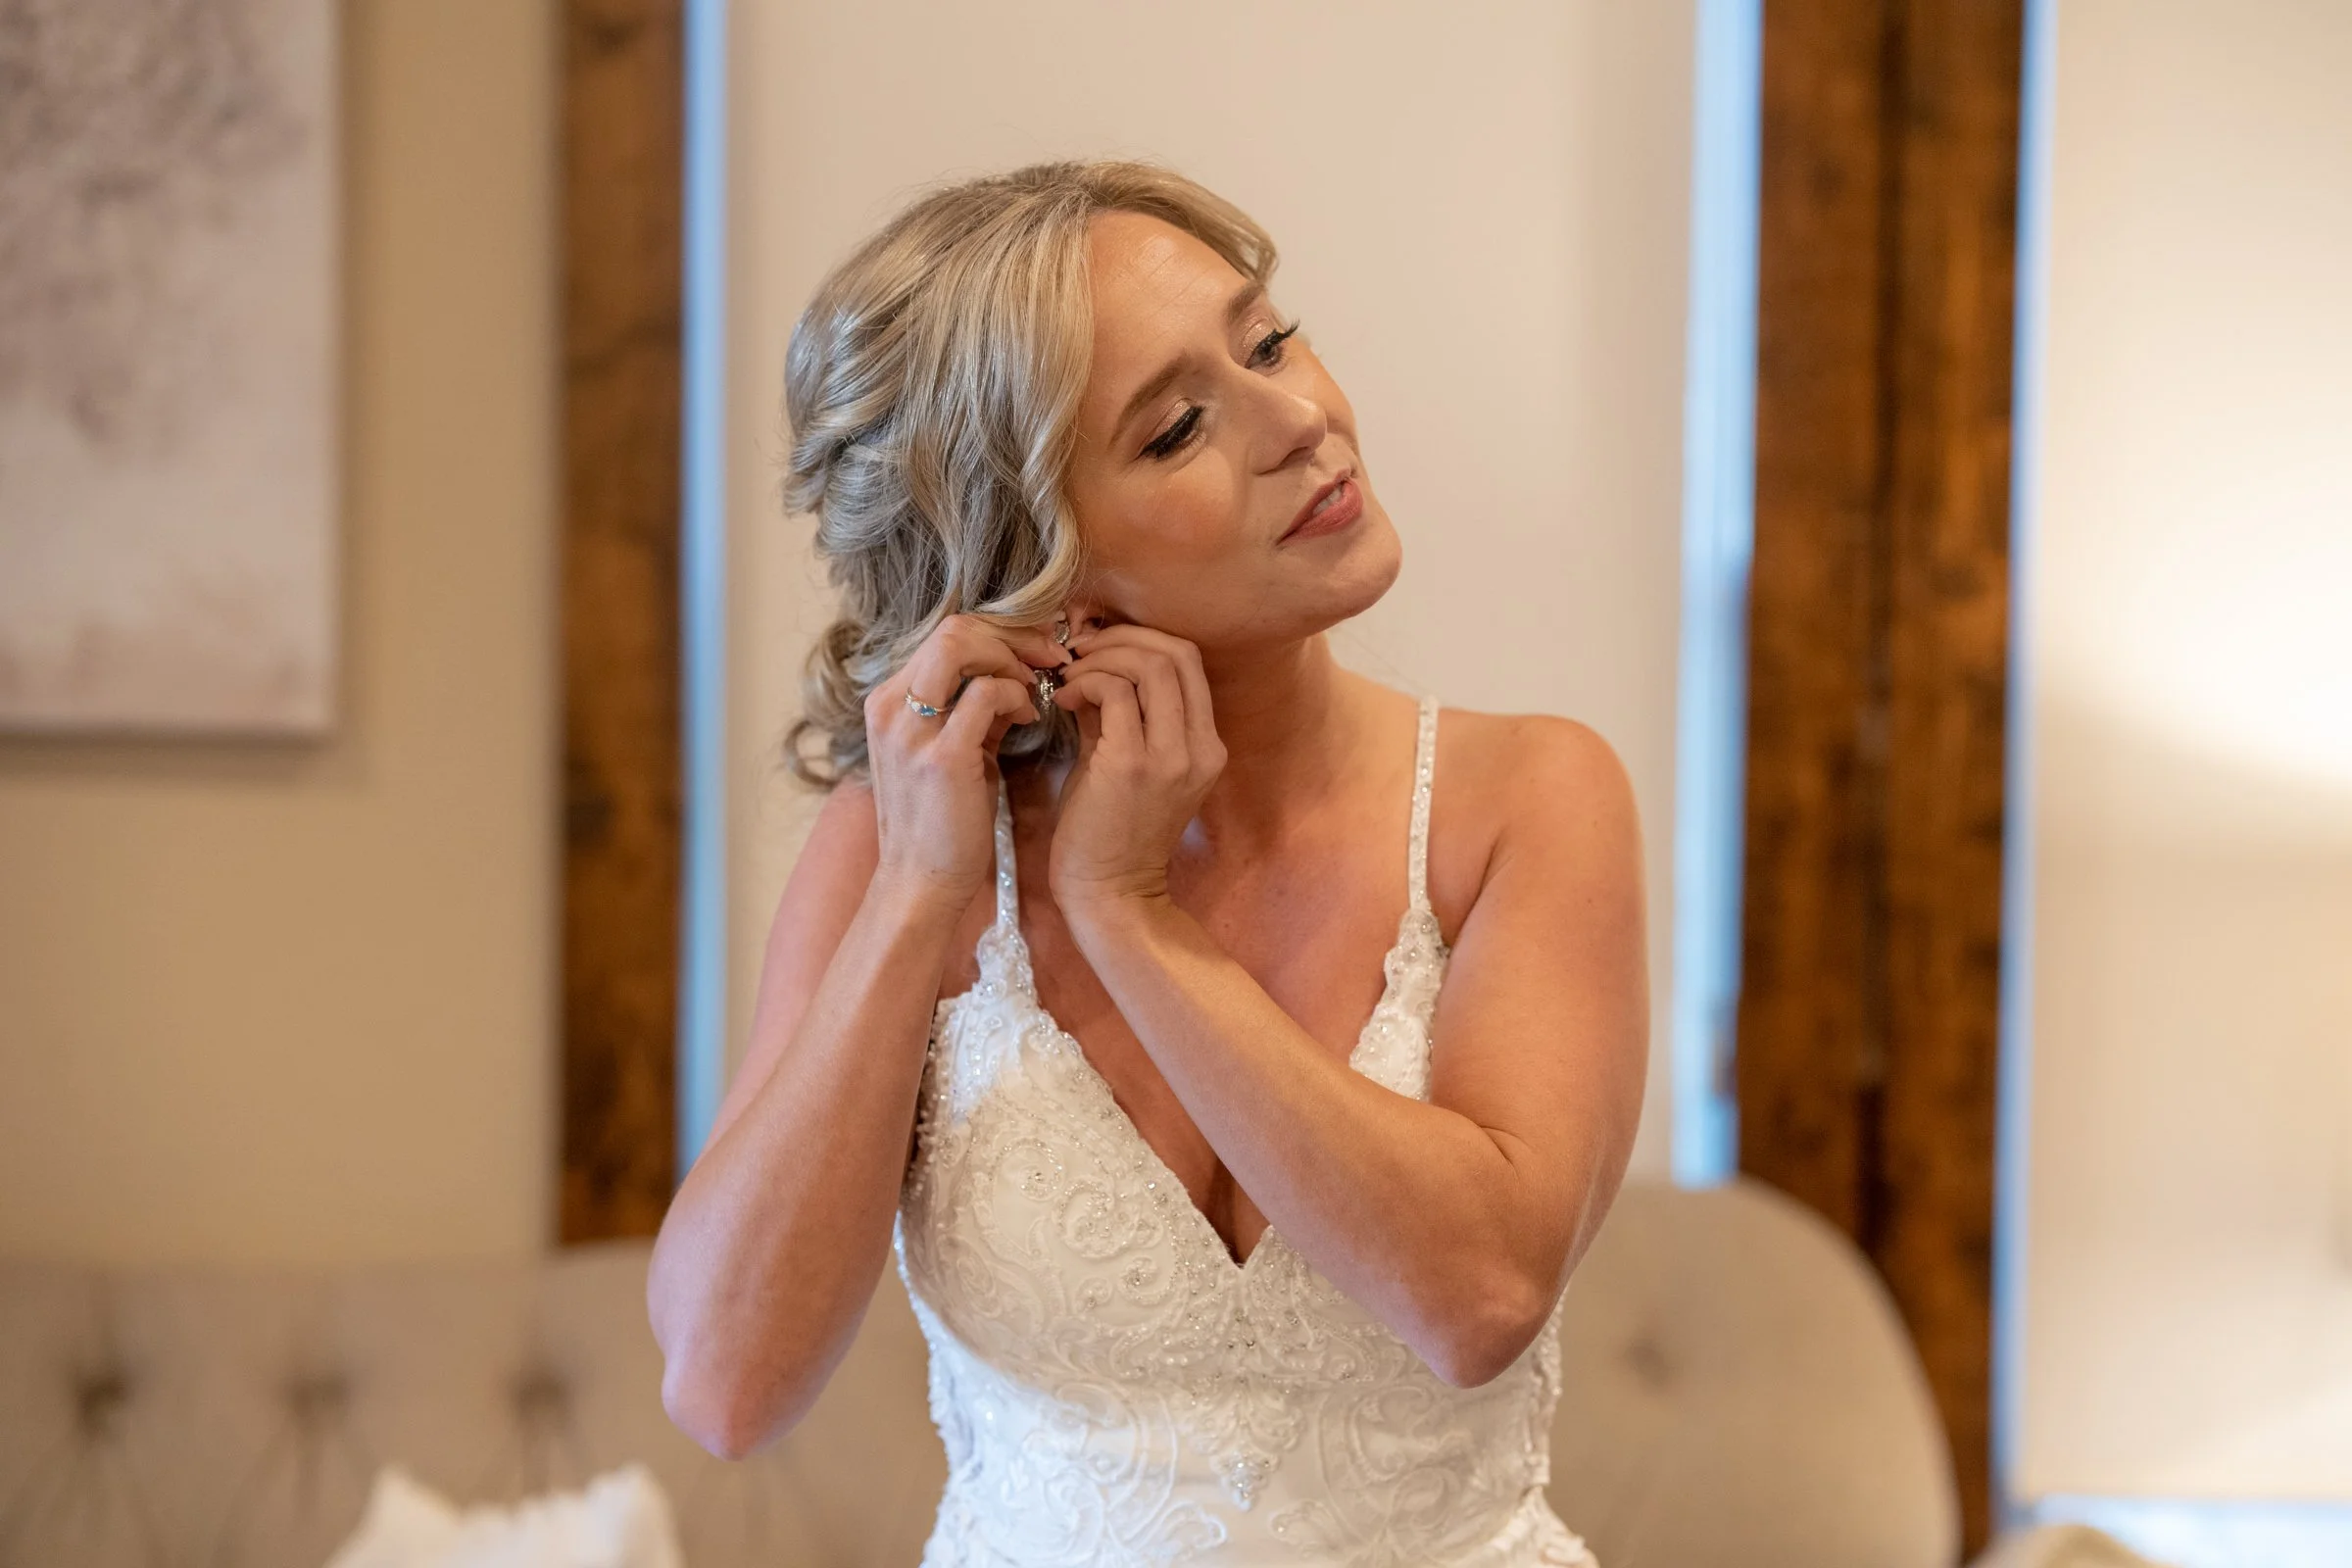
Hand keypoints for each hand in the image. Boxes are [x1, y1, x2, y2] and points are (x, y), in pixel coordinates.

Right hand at [865, 614, 1068, 910]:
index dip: (998, 634)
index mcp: (888, 702)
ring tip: (1036, 689)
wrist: (921, 884)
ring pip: (962, 645)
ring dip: (1012, 659)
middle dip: (1011, 636)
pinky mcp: (940, 758)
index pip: (944, 635)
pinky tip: (1031, 718)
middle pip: (952, 628)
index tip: (1035, 653)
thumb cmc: (942, 822)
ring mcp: (910, 731)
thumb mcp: (949, 752)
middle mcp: (890, 707)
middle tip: (1048, 659)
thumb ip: (971, 710)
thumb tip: (1012, 675)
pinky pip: (986, 693)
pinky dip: (1016, 696)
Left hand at [1045, 622, 1226, 913]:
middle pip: (1176, 653)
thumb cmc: (1112, 831)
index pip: (1188, 661)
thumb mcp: (1128, 761)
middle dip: (1122, 638)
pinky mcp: (1134, 764)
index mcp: (1206, 746)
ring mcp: (1172, 756)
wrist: (1109, 893)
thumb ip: (1121, 712)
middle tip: (1081, 649)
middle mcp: (1199, 747)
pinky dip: (1085, 682)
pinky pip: (1115, 692)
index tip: (1100, 646)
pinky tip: (1063, 699)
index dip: (1141, 639)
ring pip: (1150, 665)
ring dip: (1101, 658)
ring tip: (1069, 676)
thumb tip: (1095, 663)